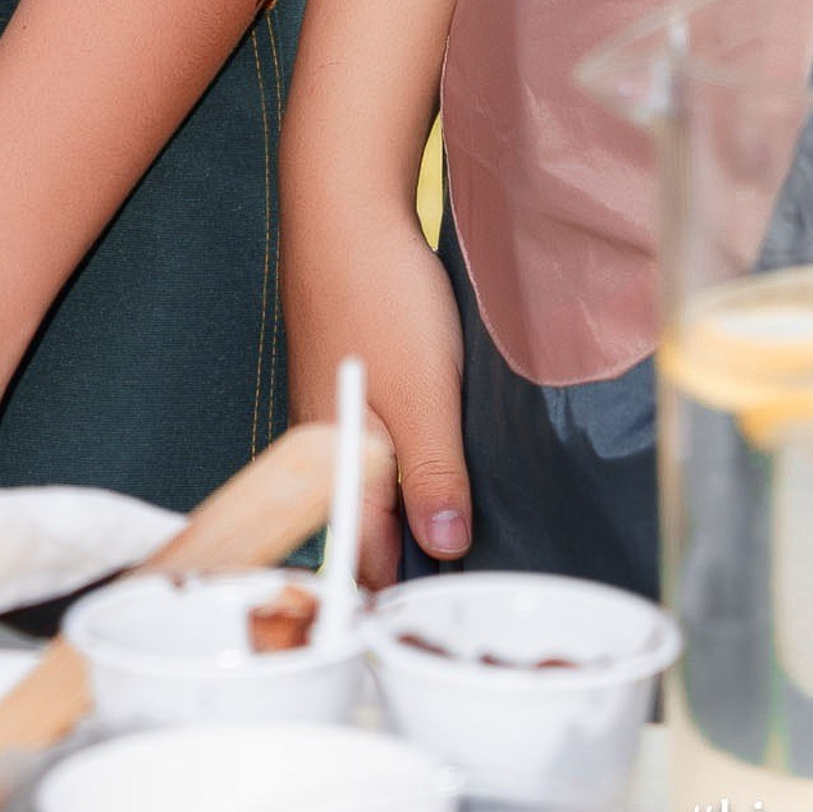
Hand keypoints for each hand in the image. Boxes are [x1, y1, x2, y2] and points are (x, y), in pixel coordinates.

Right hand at [290, 192, 469, 584]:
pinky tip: (450, 444)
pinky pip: (383, 434)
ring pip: (378, 475)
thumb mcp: (423, 397)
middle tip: (482, 571)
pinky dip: (415, 452)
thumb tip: (446, 550)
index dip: (406, 589)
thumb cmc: (380, 296)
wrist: (344, 203)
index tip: (457, 609)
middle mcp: (330, 437)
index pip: (366, 552)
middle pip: (370, 518)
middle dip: (415, 552)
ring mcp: (339, 401)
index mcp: (338, 457)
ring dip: (419, 499)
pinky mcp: (353, 369)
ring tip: (477, 518)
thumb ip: (434, 476)